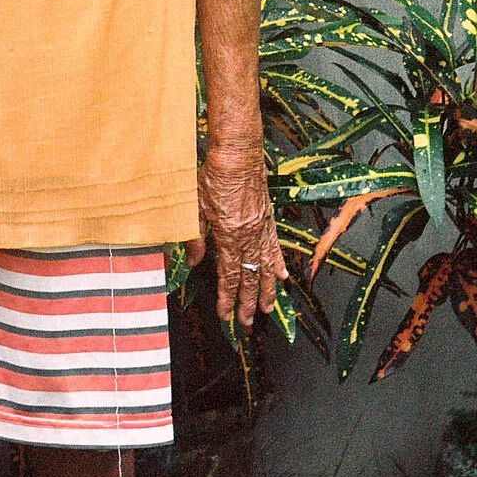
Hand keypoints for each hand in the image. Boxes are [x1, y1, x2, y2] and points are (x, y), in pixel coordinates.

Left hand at [191, 143, 287, 331]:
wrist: (237, 155)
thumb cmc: (214, 177)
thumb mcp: (195, 208)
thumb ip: (195, 238)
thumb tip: (194, 262)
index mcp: (229, 236)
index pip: (229, 275)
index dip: (227, 297)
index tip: (226, 314)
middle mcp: (248, 236)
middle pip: (249, 277)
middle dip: (247, 302)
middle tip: (246, 322)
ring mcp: (261, 228)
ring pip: (265, 266)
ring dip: (265, 290)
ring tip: (266, 308)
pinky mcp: (267, 218)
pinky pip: (274, 246)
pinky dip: (278, 263)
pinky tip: (282, 276)